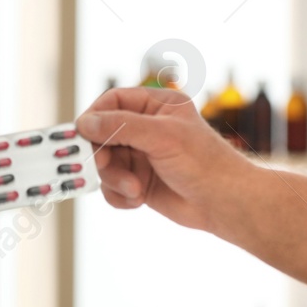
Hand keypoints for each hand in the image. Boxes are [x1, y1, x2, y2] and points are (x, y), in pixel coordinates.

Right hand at [76, 86, 246, 233]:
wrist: (225, 205)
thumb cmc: (203, 163)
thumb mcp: (162, 136)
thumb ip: (121, 126)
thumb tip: (85, 122)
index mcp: (157, 106)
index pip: (114, 102)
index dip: (95, 116)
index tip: (81, 134)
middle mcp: (148, 128)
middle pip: (104, 135)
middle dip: (105, 156)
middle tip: (106, 167)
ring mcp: (143, 155)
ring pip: (106, 163)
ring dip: (115, 179)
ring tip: (135, 189)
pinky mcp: (140, 181)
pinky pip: (113, 186)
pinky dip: (120, 195)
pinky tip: (138, 200)